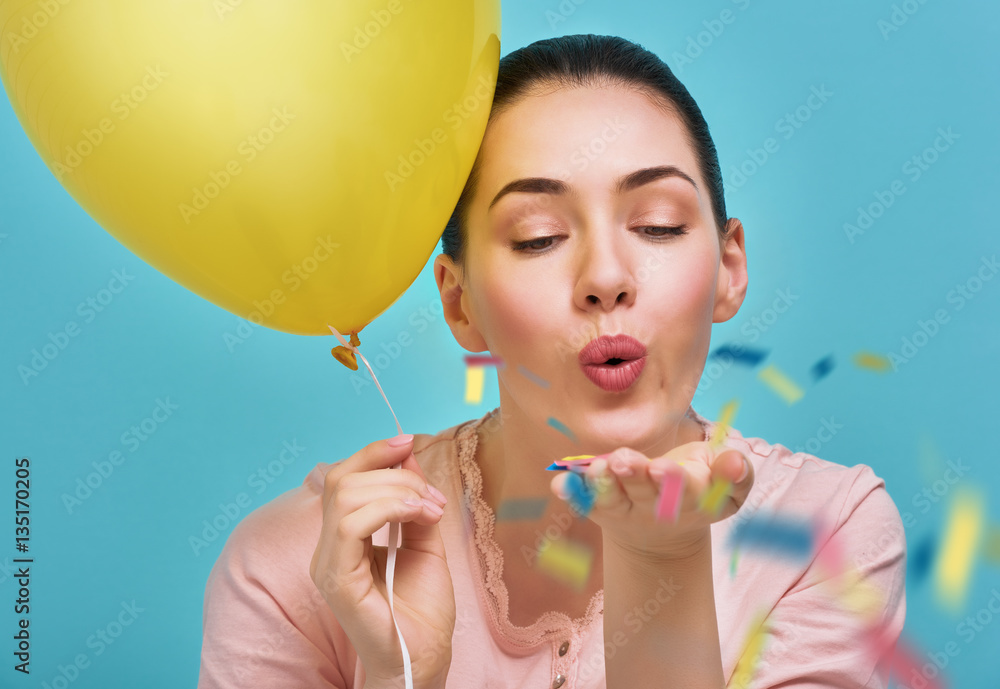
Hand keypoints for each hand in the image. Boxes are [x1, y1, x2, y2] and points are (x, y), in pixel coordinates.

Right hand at [310, 435, 455, 688]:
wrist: (426, 658)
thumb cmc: (423, 610)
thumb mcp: (424, 540)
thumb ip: (414, 501)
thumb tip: (408, 456)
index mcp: (343, 537)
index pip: (342, 477)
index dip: (373, 452)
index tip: (408, 441)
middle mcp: (328, 547)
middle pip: (342, 479)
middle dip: (395, 474)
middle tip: (433, 498)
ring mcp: (328, 563)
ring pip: (346, 496)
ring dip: (398, 491)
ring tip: (431, 510)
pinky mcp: (337, 580)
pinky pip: (350, 524)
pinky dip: (391, 508)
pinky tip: (420, 516)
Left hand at [549, 441, 753, 561]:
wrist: (670, 525)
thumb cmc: (703, 487)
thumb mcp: (726, 483)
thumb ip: (735, 472)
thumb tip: (735, 460)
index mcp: (693, 500)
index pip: (685, 490)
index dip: (672, 480)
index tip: (660, 468)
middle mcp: (656, 509)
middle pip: (643, 491)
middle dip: (633, 474)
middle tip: (622, 459)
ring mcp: (626, 510)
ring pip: (612, 498)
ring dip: (601, 483)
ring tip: (593, 468)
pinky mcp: (602, 509)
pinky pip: (585, 501)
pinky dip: (572, 493)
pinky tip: (560, 482)